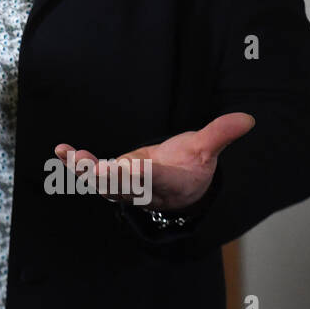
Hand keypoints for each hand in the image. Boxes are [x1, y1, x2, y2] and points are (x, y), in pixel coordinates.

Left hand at [54, 112, 254, 210]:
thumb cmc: (191, 166)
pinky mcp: (110, 179)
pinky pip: (90, 175)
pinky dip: (76, 165)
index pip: (156, 179)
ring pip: (102, 184)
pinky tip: (62, 151)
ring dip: (83, 171)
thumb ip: (221, 134)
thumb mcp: (207, 150)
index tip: (134, 168)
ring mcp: (124, 186)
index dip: (145, 175)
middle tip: (88, 167)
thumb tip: (247, 118)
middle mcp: (143, 188)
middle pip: (122, 187)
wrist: (178, 190)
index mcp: (168, 181)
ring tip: (68, 155)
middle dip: (105, 177)